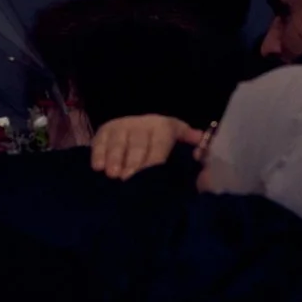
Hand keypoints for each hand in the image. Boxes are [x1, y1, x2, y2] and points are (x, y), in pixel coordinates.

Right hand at [89, 115, 204, 180]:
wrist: (139, 123)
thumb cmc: (162, 138)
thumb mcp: (177, 136)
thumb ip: (190, 141)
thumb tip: (203, 143)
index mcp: (162, 127)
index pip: (158, 144)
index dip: (153, 159)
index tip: (149, 174)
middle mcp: (141, 124)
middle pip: (137, 146)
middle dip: (133, 163)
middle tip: (128, 179)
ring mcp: (121, 126)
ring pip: (117, 144)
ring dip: (115, 159)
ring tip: (112, 175)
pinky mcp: (104, 130)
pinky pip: (99, 142)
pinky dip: (98, 154)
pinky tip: (97, 168)